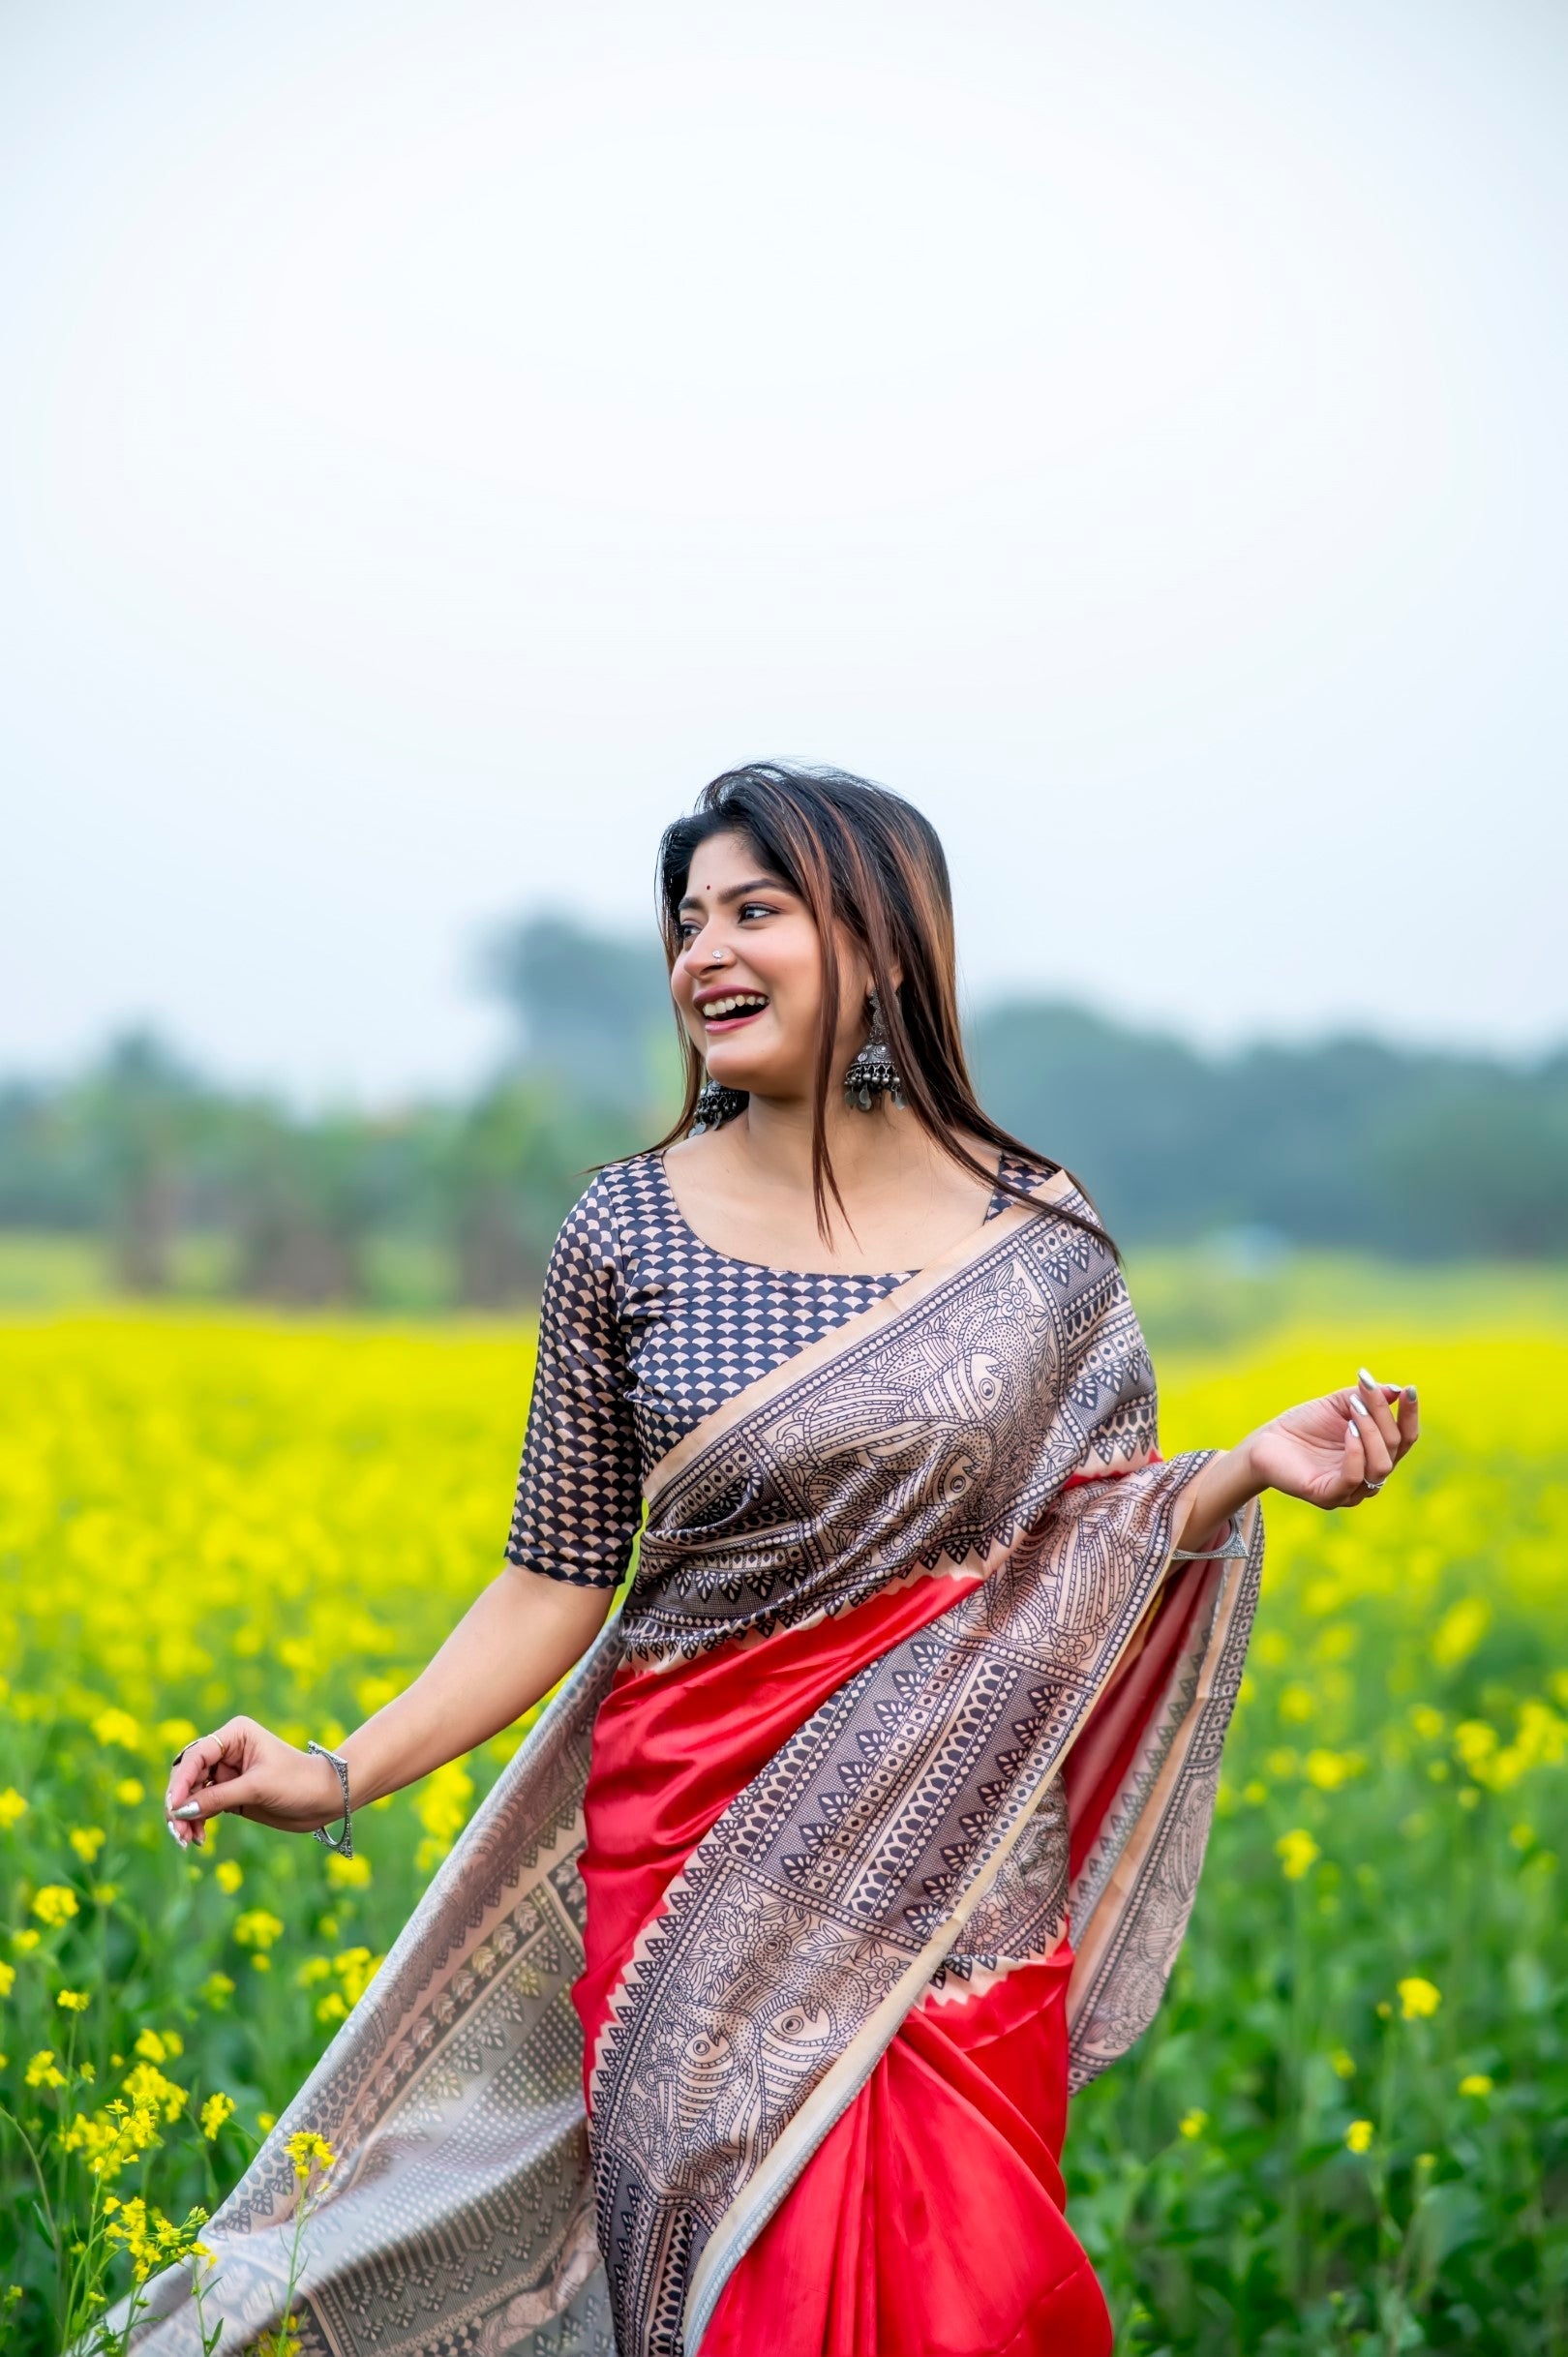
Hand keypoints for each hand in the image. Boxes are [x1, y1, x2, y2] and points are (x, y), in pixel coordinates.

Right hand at [164, 1718, 344, 1849]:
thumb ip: (218, 1797)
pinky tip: (197, 1838)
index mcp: (235, 1734)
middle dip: (180, 1802)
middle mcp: (227, 1750)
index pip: (197, 1755)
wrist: (325, 1798)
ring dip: (185, 1816)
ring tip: (186, 1840)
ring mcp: (227, 1773)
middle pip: (189, 1775)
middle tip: (176, 1829)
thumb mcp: (258, 1788)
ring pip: (193, 1794)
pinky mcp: (230, 1794)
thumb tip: (180, 1810)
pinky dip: (197, 1821)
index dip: (181, 1781)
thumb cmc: (298, 1782)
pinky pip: (203, 1806)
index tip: (173, 1807)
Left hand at [1242, 1368, 1418, 1511]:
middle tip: (1364, 1391)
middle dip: (1383, 1414)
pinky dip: (1356, 1451)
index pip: (1405, 1438)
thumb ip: (1367, 1398)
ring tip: (1353, 1411)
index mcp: (1375, 1454)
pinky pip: (1353, 1477)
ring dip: (1371, 1432)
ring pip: (1381, 1465)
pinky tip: (1348, 1430)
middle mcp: (1369, 1476)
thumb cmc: (1304, 1424)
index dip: (1410, 1414)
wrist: (1266, 1442)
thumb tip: (1397, 1390)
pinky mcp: (1329, 1496)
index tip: (1410, 1389)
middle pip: (1395, 1447)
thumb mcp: (1339, 1404)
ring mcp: (1351, 1490)